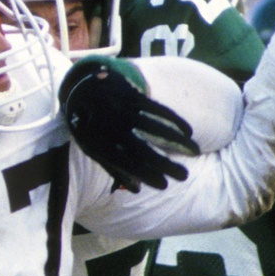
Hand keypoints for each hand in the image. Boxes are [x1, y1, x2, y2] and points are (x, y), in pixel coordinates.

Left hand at [60, 55, 199, 191]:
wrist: (79, 87)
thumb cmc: (90, 126)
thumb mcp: (93, 149)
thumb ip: (114, 168)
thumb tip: (138, 189)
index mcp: (100, 145)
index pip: (127, 166)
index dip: (147, 177)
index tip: (165, 185)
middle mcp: (113, 129)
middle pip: (144, 152)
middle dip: (166, 166)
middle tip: (184, 176)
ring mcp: (124, 110)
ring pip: (156, 129)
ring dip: (178, 141)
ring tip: (195, 151)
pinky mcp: (133, 96)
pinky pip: (158, 110)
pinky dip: (175, 121)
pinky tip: (188, 131)